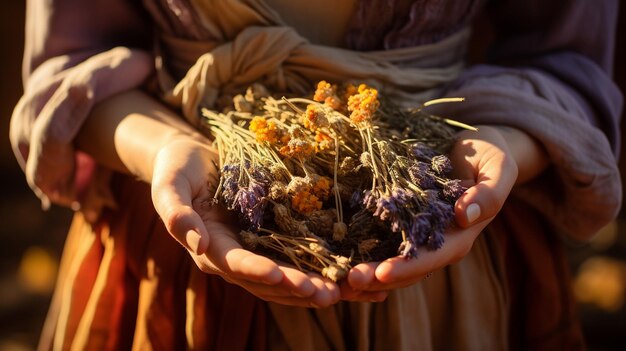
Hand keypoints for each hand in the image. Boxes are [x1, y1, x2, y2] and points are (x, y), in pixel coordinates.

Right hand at [150, 138, 340, 306]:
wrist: (192, 158)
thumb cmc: (178, 167)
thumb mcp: (170, 185)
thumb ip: (176, 214)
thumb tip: (197, 244)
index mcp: (207, 246)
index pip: (233, 263)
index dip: (255, 270)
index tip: (278, 274)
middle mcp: (230, 254)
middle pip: (263, 279)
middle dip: (293, 288)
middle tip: (324, 294)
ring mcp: (251, 248)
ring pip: (280, 276)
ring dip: (306, 286)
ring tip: (336, 293)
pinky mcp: (267, 236)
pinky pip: (290, 256)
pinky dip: (311, 267)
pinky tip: (335, 271)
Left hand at [342, 125, 526, 296]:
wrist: (476, 147)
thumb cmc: (490, 157)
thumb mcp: (499, 169)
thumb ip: (488, 194)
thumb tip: (464, 216)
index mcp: (460, 235)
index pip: (432, 258)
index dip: (408, 268)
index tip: (382, 272)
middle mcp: (436, 241)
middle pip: (406, 268)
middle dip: (377, 277)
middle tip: (348, 280)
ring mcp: (417, 233)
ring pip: (389, 259)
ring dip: (365, 270)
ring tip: (337, 275)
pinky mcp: (401, 220)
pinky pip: (380, 239)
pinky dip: (361, 249)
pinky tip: (337, 253)